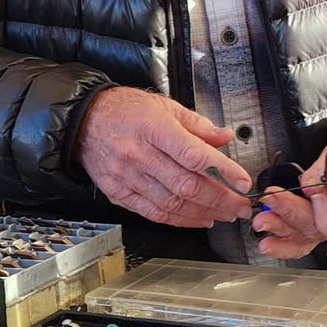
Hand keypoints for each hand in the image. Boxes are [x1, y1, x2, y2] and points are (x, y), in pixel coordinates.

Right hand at [75, 87, 251, 227]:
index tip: (243, 181)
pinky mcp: (119, 194)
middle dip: (220, 199)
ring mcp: (127, 177)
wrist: (84, 121)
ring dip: (204, 213)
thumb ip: (197, 125)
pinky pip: (155, 213)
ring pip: (173, 203)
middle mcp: (139, 154)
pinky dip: (181, 220)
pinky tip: (199, 219)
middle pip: (187, 185)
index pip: (194, 155)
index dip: (222, 171)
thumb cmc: (124, 110)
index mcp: (154, 128)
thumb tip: (224, 138)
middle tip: (241, 204)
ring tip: (226, 213)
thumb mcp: (164, 106)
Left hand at [253, 121, 326, 258]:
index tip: (318, 197)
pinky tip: (268, 232)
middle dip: (292, 217)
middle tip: (272, 201)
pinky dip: (282, 232)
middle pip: (320, 232)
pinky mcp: (316, 215)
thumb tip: (309, 188)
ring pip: (306, 237)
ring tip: (263, 220)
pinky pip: (300, 232)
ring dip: (281, 229)